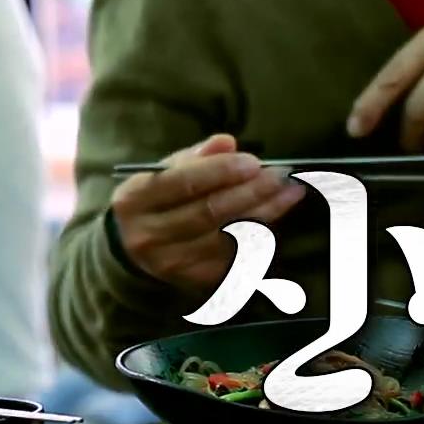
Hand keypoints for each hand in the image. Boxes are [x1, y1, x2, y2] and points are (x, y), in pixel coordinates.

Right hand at [109, 134, 309, 290]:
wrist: (133, 248)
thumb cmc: (154, 200)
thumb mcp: (162, 172)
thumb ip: (195, 156)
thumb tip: (228, 142)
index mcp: (133, 200)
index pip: (181, 183)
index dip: (220, 171)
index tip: (254, 161)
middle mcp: (148, 236)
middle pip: (208, 212)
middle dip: (250, 192)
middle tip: (280, 176)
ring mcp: (171, 263)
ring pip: (227, 236)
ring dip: (264, 213)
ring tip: (290, 192)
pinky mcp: (194, 280)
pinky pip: (235, 255)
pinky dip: (259, 234)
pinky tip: (275, 215)